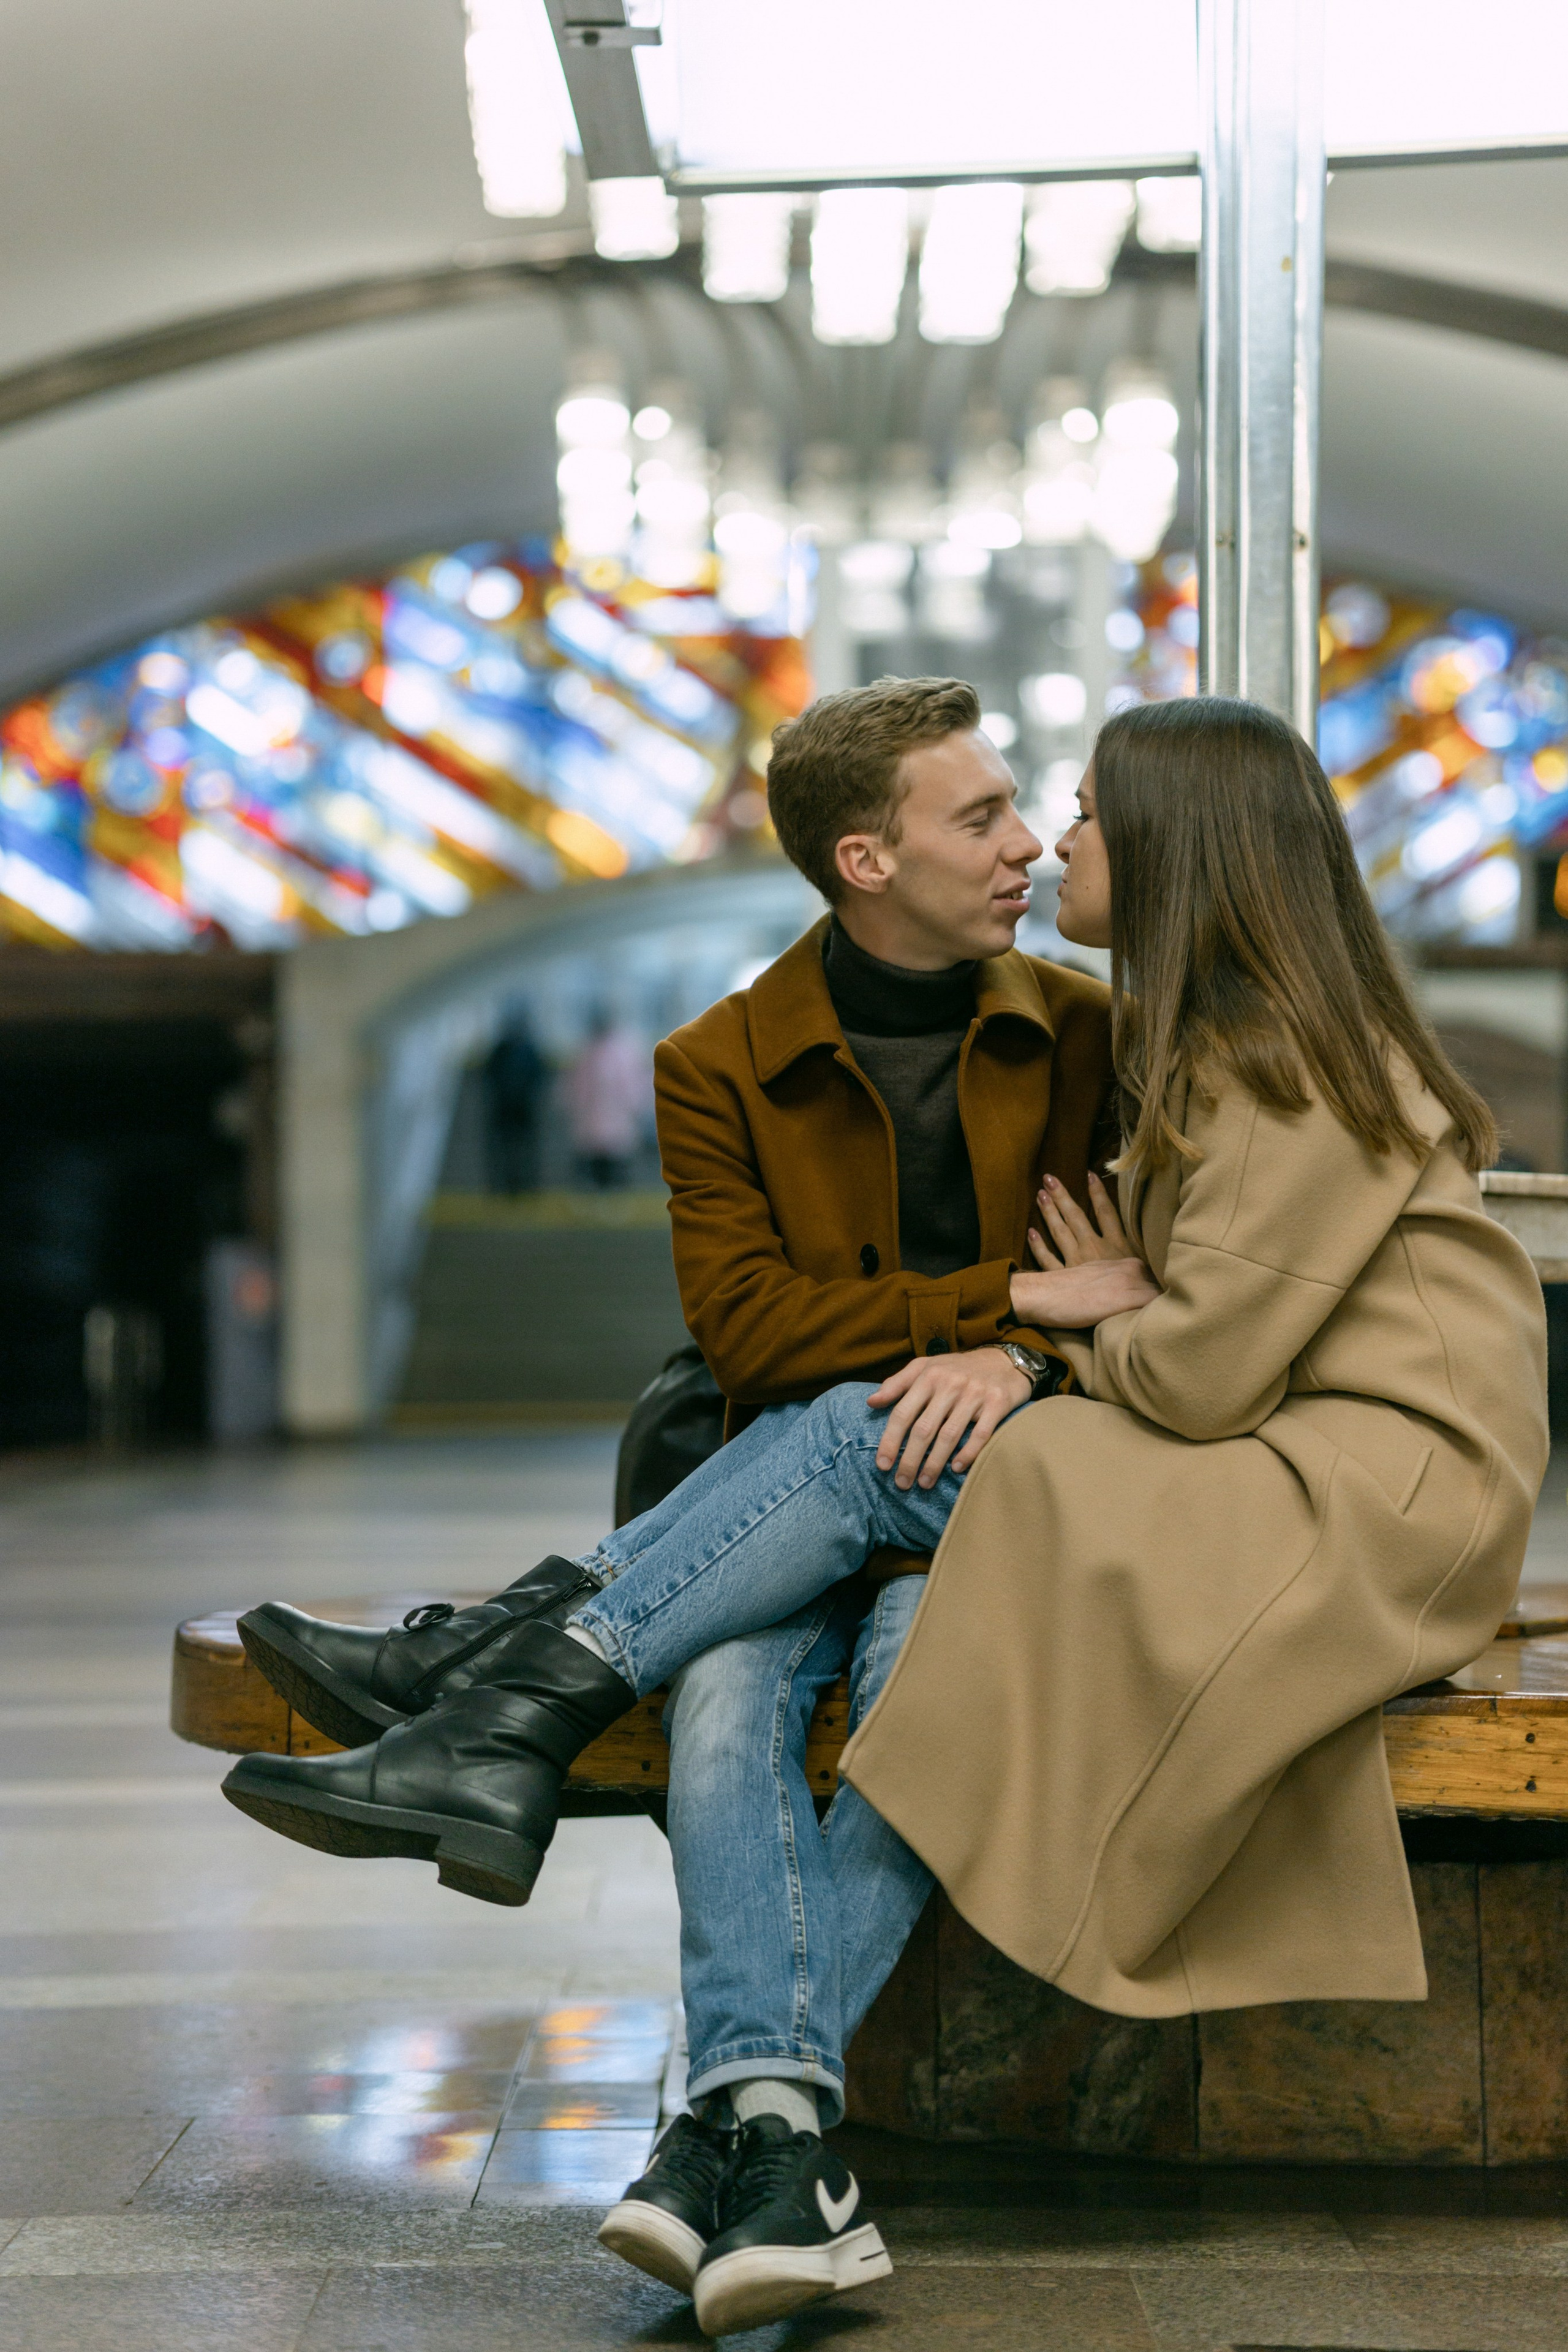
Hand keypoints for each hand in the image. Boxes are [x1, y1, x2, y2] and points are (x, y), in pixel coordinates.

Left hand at [867, 1349, 1031, 1490]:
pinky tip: (956, 1469)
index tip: (882, 1465)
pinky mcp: (997, 1403)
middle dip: (910, 1460)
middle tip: (901, 1483)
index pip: (903, 1412)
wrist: (1004, 1360)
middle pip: (924, 1429)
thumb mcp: (926, 1367)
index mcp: (929, 1375)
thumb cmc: (958, 1368)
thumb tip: (871, 1402)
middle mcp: (950, 1384)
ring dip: (934, 1464)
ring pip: (949, 1435)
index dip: (890, 1441)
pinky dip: (967, 1454)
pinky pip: (980, 1434)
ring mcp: (974, 1394)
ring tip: (924, 1483)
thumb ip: (897, 1383)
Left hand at [1008, 1170, 1159, 1327]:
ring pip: (1059, 1232)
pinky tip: (1030, 1232)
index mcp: (1117, 1246)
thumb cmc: (1140, 1299)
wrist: (1115, 1315)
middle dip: (1062, 1197)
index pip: (1106, 1213)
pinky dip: (1038, 1246)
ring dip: (1049, 1213)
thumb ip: (1150, 1266)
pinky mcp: (1062, 1278)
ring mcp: (1075, 1262)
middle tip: (1048, 1178)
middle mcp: (1093, 1249)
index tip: (1089, 1174)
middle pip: (1076, 1217)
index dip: (1098, 1193)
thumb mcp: (1153, 1280)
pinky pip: (1047, 1259)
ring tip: (1039, 1194)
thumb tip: (1163, 1253)